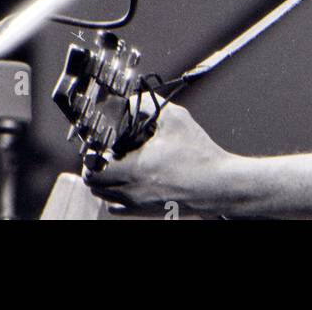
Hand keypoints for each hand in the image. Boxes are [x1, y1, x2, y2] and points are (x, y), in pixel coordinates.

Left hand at [81, 96, 233, 217]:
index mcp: (135, 168)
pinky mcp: (144, 212)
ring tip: (118, 164)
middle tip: (107, 152)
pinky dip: (115, 195)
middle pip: (93, 184)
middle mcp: (132, 190)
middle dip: (96, 165)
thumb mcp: (175, 120)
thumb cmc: (200, 156)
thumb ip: (149, 105)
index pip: (93, 167)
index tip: (101, 143)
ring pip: (103, 196)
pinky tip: (129, 180)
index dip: (93, 153)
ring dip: (104, 180)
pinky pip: (116, 207)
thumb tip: (133, 100)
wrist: (218, 186)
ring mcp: (137, 204)